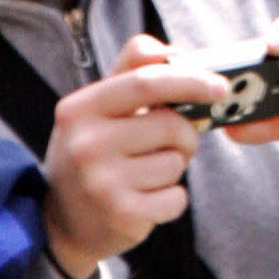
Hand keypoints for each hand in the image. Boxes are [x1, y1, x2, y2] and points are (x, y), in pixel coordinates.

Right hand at [41, 36, 230, 278]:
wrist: (58, 224)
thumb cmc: (90, 151)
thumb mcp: (96, 107)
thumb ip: (132, 70)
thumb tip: (178, 54)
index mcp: (80, 109)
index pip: (145, 82)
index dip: (189, 79)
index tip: (220, 86)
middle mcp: (87, 145)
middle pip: (170, 124)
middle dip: (187, 131)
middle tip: (178, 139)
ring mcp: (102, 184)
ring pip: (175, 162)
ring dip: (175, 166)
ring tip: (148, 173)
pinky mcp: (122, 217)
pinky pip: (176, 198)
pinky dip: (172, 198)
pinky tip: (147, 199)